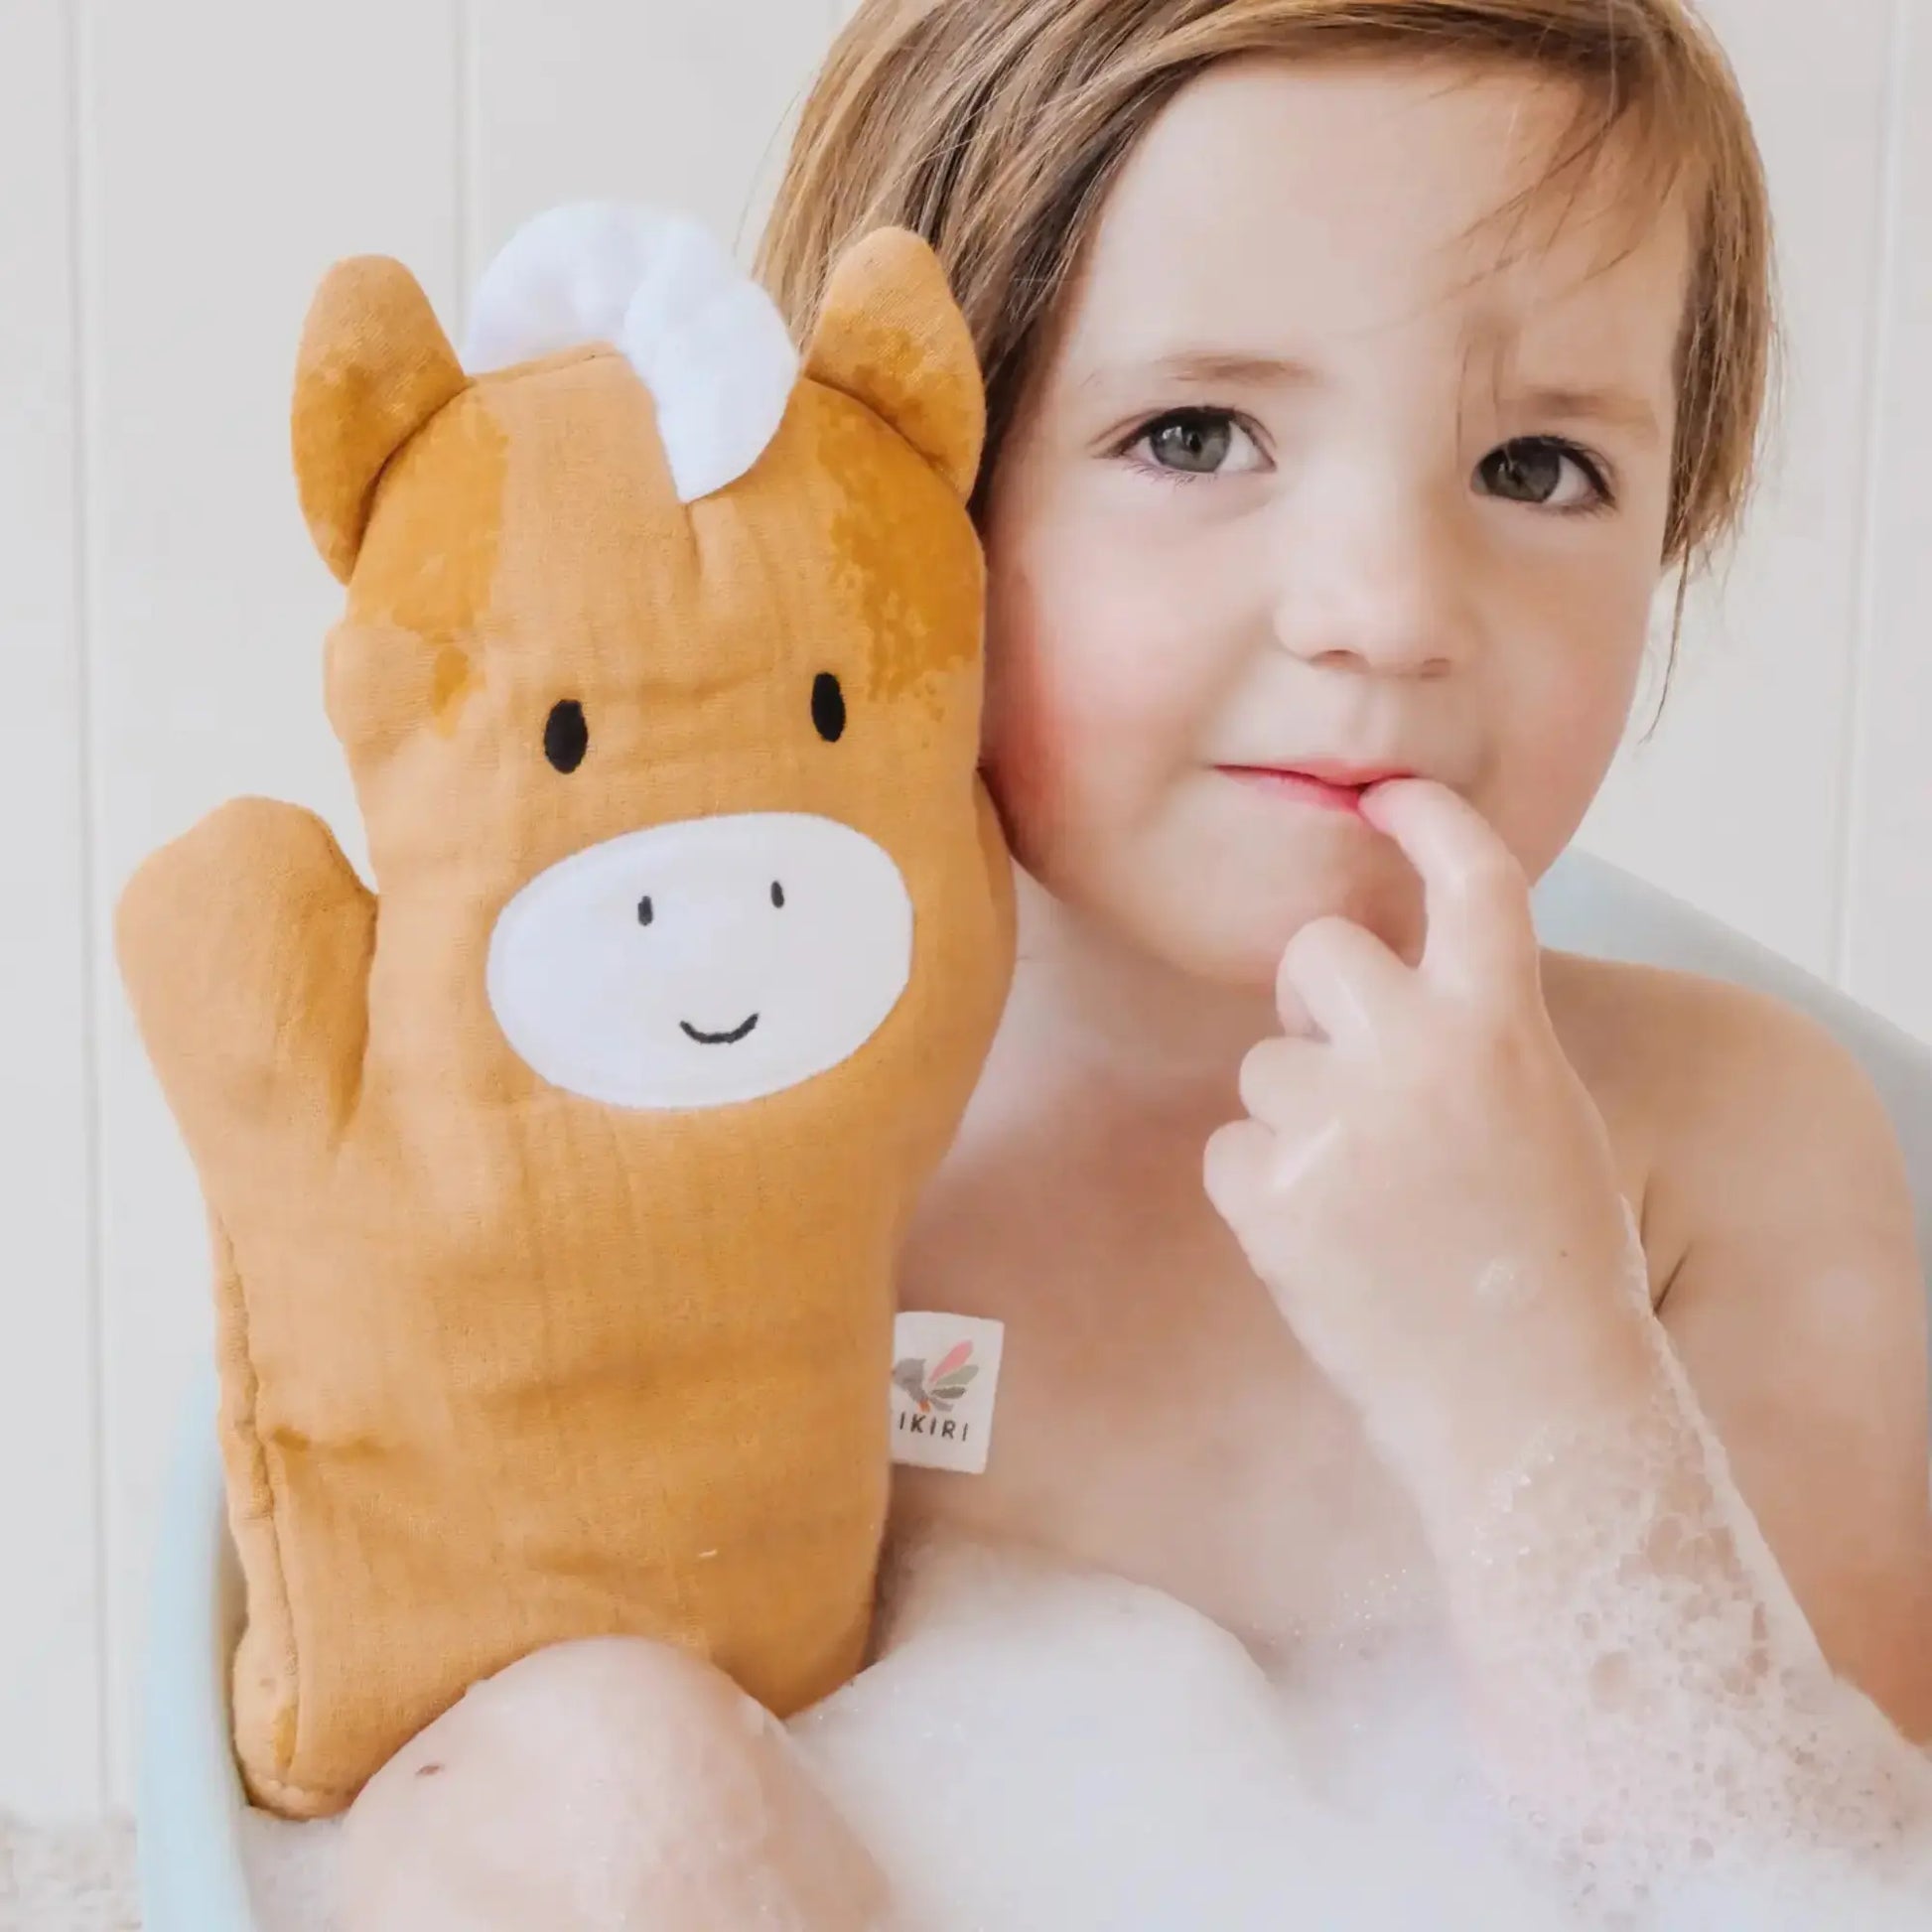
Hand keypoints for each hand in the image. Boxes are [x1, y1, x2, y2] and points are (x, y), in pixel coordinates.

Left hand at [1203, 781, 1652, 1490]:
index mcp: (1505, 1025)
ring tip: (1368, 1203)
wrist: (1533, 1409)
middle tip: (1357, 1078)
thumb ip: (1472, 1036)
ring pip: (1264, 1066)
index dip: (1430, 822)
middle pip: (1313, 953)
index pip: (1471, 878)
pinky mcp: (1272, 1193)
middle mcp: (1417, 1050)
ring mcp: (1337, 1121)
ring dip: (1298, 1115)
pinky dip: (1266, 1190)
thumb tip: (1382, 992)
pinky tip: (1329, 1246)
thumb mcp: (1544, 1119)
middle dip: (1317, 1002)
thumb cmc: (1549, 1267)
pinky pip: (1233, 1150)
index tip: (1393, 800)